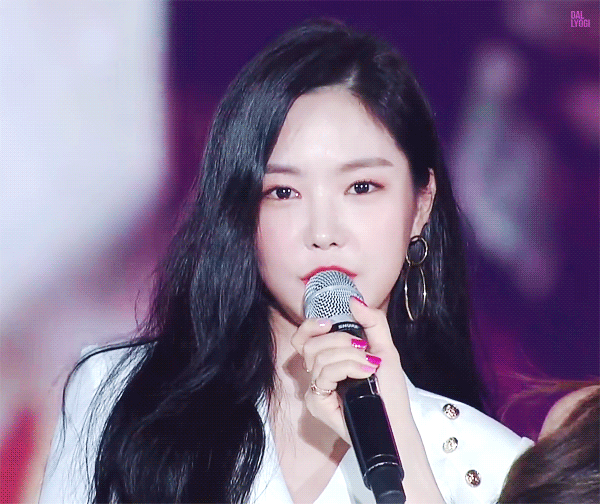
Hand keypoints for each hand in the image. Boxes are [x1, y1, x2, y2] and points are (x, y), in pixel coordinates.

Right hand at [291, 299, 444, 502]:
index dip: (309, 325)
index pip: (304, 337)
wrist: (395, 422)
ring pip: (319, 357)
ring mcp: (316, 389)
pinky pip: (325, 374)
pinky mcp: (317, 402)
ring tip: (368, 367)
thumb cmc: (390, 391)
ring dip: (350, 356)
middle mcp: (319, 373)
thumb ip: (372, 322)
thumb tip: (353, 300)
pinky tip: (363, 375)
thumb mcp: (385, 349)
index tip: (327, 322)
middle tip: (362, 350)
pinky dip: (347, 368)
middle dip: (340, 340)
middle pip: (310, 344)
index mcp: (331, 359)